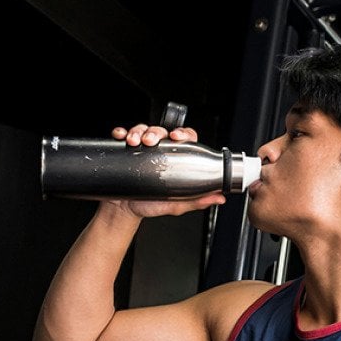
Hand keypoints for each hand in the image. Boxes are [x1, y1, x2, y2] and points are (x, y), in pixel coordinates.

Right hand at [104, 123, 226, 217]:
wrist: (124, 210)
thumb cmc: (150, 204)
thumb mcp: (176, 204)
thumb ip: (197, 201)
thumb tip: (219, 198)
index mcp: (174, 158)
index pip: (183, 138)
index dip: (182, 133)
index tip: (177, 136)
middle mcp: (159, 150)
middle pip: (161, 131)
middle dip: (155, 132)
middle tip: (150, 141)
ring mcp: (141, 149)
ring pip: (142, 130)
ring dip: (138, 131)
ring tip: (134, 141)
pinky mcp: (124, 150)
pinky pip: (123, 135)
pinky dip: (121, 132)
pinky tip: (120, 136)